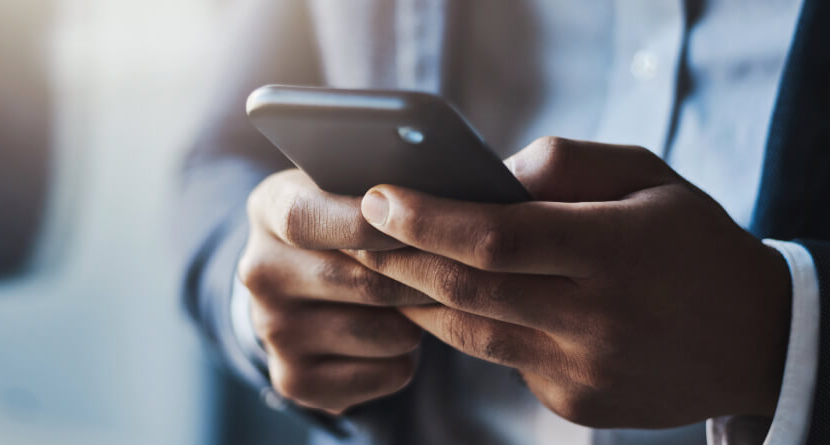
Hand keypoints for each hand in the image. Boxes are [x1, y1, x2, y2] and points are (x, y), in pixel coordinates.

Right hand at [237, 169, 429, 413]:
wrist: (299, 283)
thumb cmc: (345, 223)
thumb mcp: (346, 186)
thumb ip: (382, 188)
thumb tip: (441, 202)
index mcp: (269, 210)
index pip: (307, 220)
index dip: (370, 225)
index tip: (419, 224)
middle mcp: (260, 273)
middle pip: (363, 282)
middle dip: (424, 279)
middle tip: (458, 270)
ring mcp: (274, 331)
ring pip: (386, 333)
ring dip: (420, 320)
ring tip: (416, 301)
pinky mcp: (295, 379)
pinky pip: (388, 374)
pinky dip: (407, 358)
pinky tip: (393, 336)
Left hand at [347, 137, 791, 427]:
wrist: (753, 338)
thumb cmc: (690, 242)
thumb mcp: (647, 177)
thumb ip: (564, 167)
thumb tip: (484, 178)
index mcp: (612, 252)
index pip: (493, 238)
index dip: (424, 220)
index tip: (376, 199)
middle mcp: (594, 319)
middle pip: (466, 291)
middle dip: (398, 260)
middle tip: (354, 234)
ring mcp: (582, 369)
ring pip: (469, 334)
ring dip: (416, 299)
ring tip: (380, 266)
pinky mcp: (573, 402)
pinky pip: (502, 359)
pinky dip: (469, 328)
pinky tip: (447, 301)